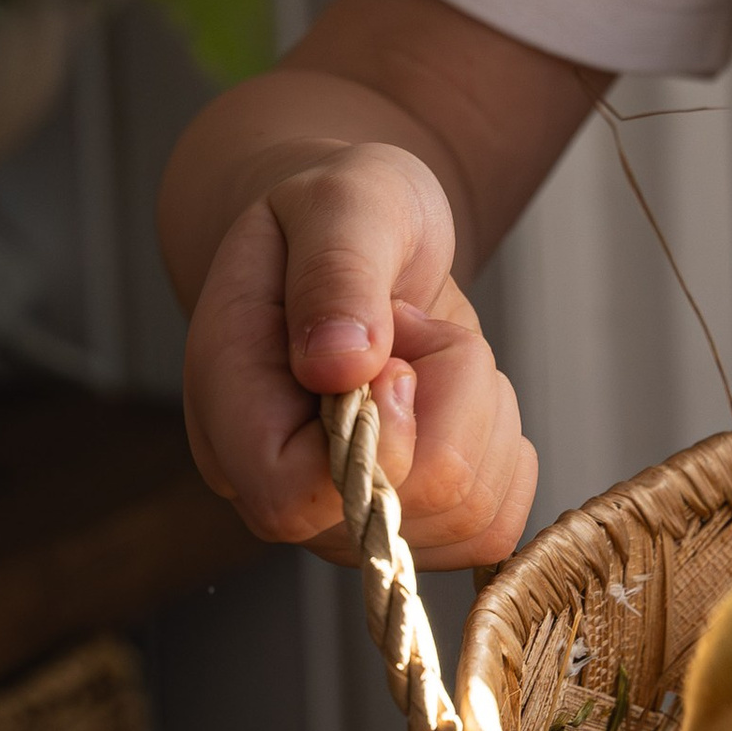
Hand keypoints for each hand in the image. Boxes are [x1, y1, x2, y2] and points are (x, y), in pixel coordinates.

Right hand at [182, 138, 537, 568]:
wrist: (360, 239)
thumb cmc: (340, 213)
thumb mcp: (343, 205)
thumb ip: (336, 275)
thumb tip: (338, 367)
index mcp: (229, 407)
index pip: (292, 497)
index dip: (373, 441)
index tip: (397, 356)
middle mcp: (274, 481)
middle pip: (396, 514)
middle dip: (444, 401)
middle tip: (410, 327)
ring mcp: (340, 515)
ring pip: (460, 515)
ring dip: (477, 412)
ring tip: (427, 347)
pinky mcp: (410, 522)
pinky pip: (493, 525)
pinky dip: (502, 448)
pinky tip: (461, 391)